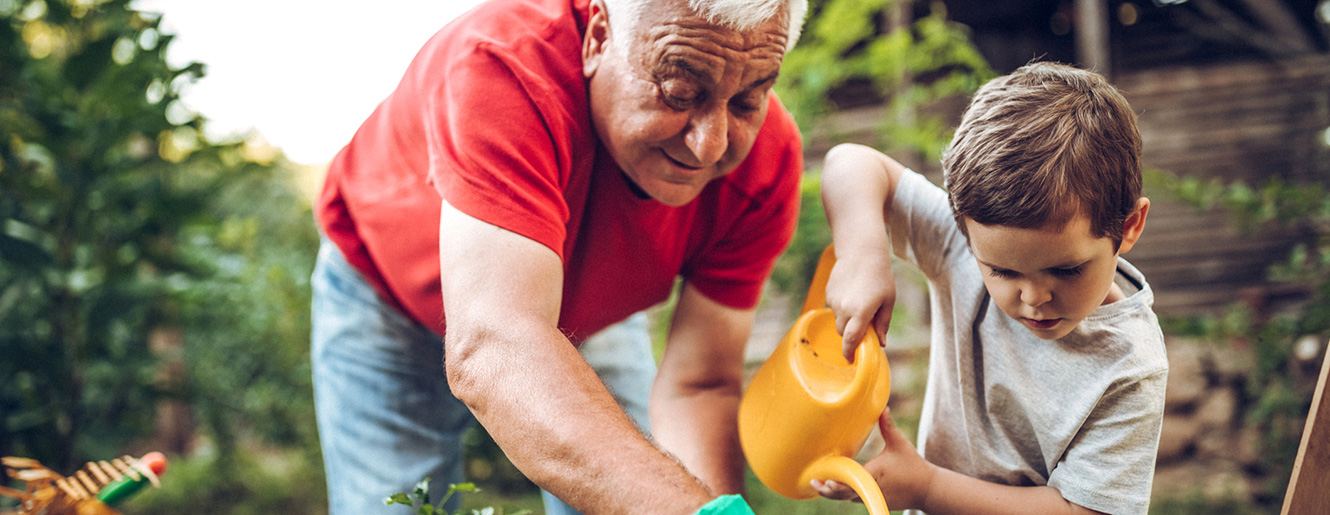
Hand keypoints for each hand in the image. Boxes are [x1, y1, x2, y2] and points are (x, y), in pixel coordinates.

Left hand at [811, 408, 934, 509]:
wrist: (928, 489)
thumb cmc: (913, 465)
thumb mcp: (900, 444)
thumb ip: (888, 426)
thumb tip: (883, 407)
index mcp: (875, 474)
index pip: (852, 480)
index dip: (837, 483)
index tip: (824, 479)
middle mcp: (872, 488)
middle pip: (844, 494)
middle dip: (828, 491)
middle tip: (814, 483)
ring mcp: (873, 497)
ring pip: (848, 498)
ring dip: (834, 493)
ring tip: (819, 486)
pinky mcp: (876, 500)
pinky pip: (856, 498)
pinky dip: (845, 494)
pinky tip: (834, 488)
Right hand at [825, 252, 894, 362]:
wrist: (861, 251)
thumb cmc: (880, 276)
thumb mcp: (888, 301)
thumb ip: (883, 324)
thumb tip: (882, 343)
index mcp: (861, 312)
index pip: (851, 340)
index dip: (849, 353)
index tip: (851, 361)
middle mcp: (844, 309)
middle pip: (843, 333)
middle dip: (852, 335)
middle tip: (864, 326)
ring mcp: (834, 301)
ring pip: (838, 320)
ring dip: (848, 320)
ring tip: (860, 302)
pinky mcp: (828, 293)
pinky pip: (834, 308)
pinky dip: (842, 308)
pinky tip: (852, 293)